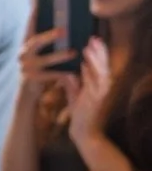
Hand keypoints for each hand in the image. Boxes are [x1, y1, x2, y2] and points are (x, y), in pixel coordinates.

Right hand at [18, 21, 69, 91]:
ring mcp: (26, 67)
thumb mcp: (42, 54)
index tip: (40, 1)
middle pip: (35, 41)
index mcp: (26, 44)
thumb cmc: (41, 69)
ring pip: (45, 59)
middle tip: (64, 30)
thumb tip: (67, 27)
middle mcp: (23, 54)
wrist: (28, 92)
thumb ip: (49, 43)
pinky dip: (62, 73)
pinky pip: (50, 74)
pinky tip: (73, 71)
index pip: (30, 26)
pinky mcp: (32, 79)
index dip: (34, 14)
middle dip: (50, 35)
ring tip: (73, 52)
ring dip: (60, 55)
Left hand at [64, 36, 112, 155]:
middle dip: (99, 51)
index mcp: (97, 84)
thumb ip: (73, 82)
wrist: (84, 132)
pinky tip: (84, 65)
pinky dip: (90, 74)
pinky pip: (94, 84)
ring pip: (101, 71)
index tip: (90, 40)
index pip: (98, 65)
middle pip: (103, 64)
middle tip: (93, 38)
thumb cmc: (80, 113)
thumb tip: (68, 71)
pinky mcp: (97, 100)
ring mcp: (101, 93)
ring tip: (90, 46)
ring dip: (96, 58)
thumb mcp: (75, 94)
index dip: (96, 52)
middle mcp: (103, 86)